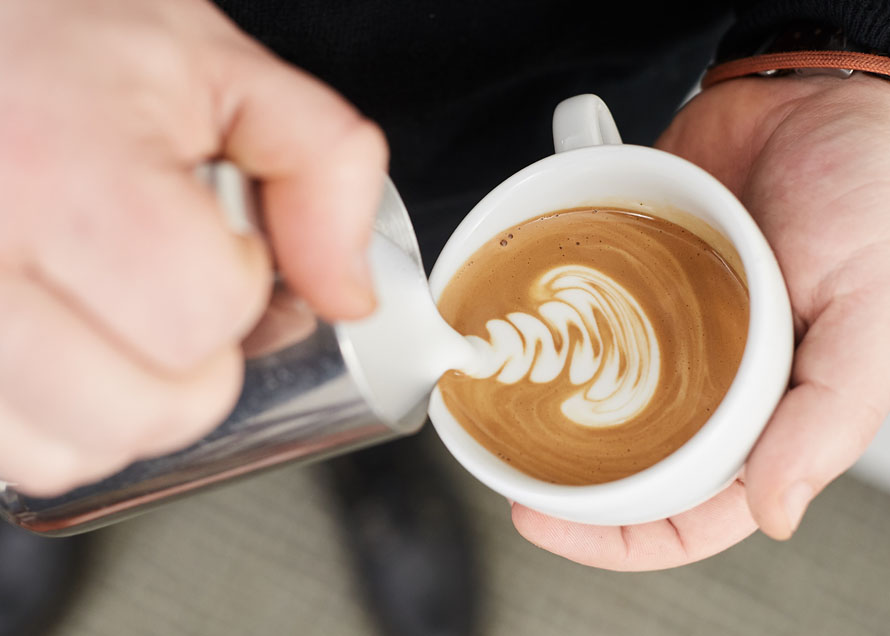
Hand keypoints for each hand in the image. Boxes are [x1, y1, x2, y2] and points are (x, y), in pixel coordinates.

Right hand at [0, 0, 385, 494]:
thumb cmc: (63, 42)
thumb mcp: (218, 70)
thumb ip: (323, 164)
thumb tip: (349, 293)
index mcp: (64, 172)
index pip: (205, 315)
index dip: (241, 288)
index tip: (219, 243)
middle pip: (151, 406)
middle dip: (200, 363)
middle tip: (174, 292)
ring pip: (78, 453)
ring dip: (133, 406)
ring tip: (120, 319)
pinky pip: (21, 458)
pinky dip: (66, 427)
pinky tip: (71, 350)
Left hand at [512, 74, 889, 569]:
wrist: (812, 95)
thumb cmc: (870, 196)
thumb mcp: (869, 314)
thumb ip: (828, 416)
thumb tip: (775, 514)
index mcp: (769, 412)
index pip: (692, 511)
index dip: (618, 537)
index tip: (539, 521)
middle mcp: (711, 383)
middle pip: (626, 461)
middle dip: (562, 476)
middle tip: (501, 464)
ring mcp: (667, 330)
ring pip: (594, 391)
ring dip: (542, 403)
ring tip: (490, 399)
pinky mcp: (635, 275)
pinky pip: (581, 312)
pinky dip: (546, 323)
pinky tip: (511, 327)